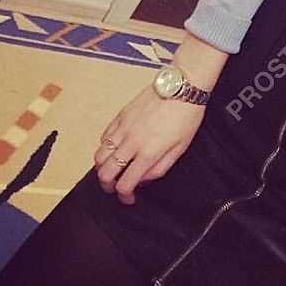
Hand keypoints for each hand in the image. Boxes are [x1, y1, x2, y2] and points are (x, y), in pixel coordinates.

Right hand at [94, 86, 205, 204]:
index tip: (129, 198)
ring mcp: (123, 128)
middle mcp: (131, 142)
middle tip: (115, 187)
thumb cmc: (186, 116)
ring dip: (102, 168)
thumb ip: (160, 168)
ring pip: (99, 156)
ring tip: (112, 170)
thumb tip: (144, 180)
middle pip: (105, 173)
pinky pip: (103, 137)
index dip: (124, 197)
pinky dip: (104, 148)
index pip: (125, 184)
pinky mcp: (120, 116)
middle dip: (107, 186)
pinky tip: (114, 149)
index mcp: (148, 153)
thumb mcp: (181, 148)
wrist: (181, 88)